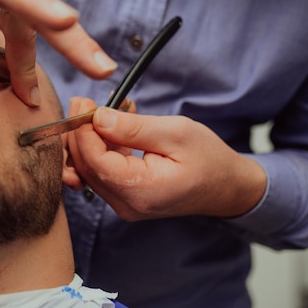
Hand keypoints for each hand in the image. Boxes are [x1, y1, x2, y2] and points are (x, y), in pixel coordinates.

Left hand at [66, 98, 267, 220]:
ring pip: (90, 170)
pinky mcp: (125, 199)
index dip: (82, 130)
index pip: (94, 160)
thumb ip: (133, 127)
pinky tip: (113, 127)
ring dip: (90, 139)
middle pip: (86, 167)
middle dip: (80, 132)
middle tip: (83, 102)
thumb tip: (97, 117)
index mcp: (141, 191)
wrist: (226, 187)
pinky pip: (102, 173)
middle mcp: (127, 205)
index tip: (83, 102)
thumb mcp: (175, 133)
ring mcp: (124, 205)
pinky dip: (101, 148)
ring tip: (103, 110)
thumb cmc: (208, 158)